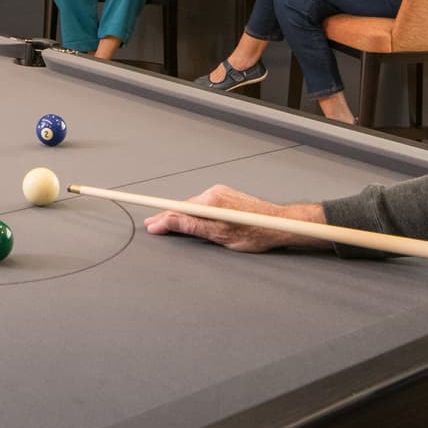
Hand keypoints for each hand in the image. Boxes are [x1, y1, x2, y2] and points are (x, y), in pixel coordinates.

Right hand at [143, 184, 323, 252]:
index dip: (161, 217)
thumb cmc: (254, 232)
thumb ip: (191, 226)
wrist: (279, 224)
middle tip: (153, 226)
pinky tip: (192, 220)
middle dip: (168, 217)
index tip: (148, 222)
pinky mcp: (226, 196)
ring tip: (167, 225)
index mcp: (210, 201)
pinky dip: (194, 213)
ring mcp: (220, 193)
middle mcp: (213, 193)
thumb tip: (167, 221)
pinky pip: (203, 204)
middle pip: (184, 207)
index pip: (177, 209)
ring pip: (194, 206)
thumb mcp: (219, 234)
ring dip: (182, 216)